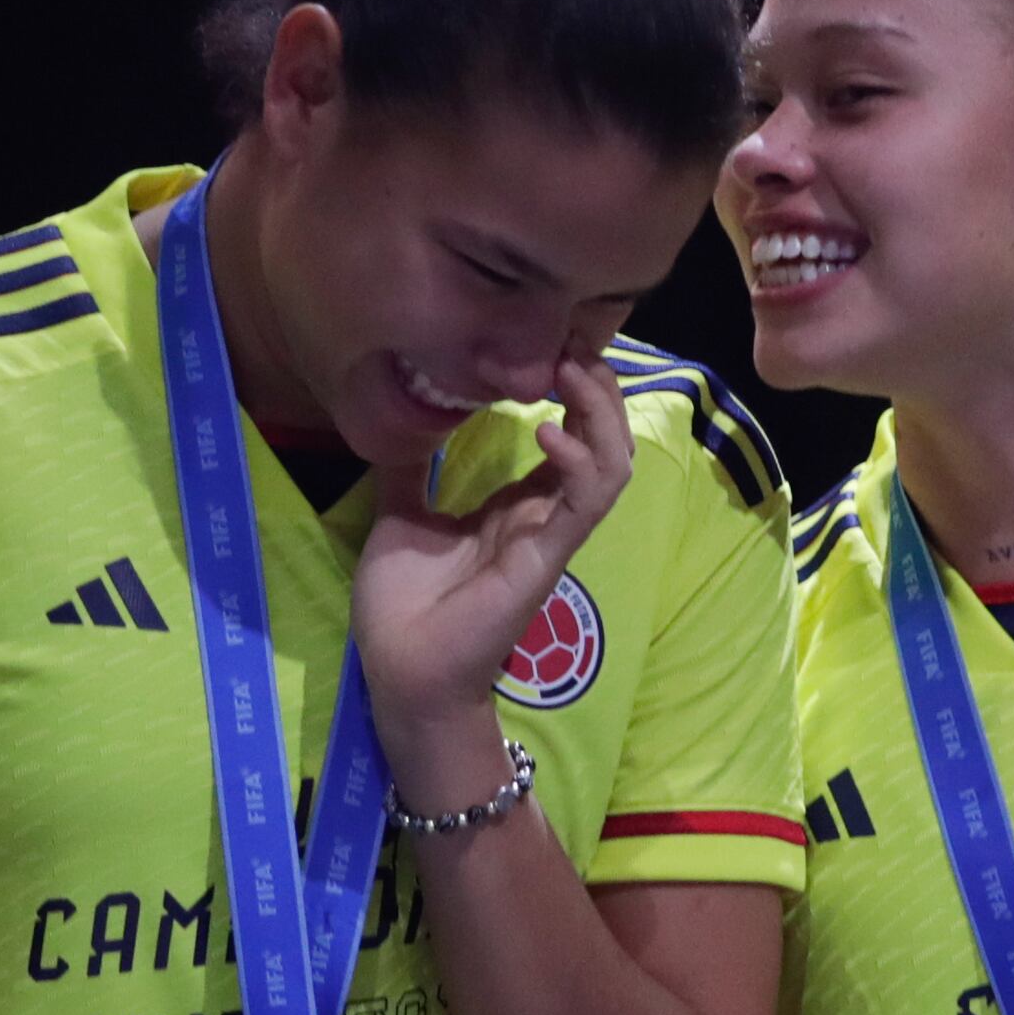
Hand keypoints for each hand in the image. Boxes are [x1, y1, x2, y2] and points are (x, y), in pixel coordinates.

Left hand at [356, 358, 635, 725]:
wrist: (401, 669)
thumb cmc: (404, 604)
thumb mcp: (401, 516)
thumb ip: (411, 471)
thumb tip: (403, 417)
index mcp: (519, 506)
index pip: (569, 437)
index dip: (571, 390)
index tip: (551, 346)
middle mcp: (546, 515)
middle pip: (603, 441)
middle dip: (598, 389)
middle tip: (574, 345)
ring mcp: (553, 535)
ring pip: (612, 464)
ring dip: (601, 413)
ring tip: (572, 371)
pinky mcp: (547, 557)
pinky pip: (586, 503)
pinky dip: (580, 461)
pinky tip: (550, 431)